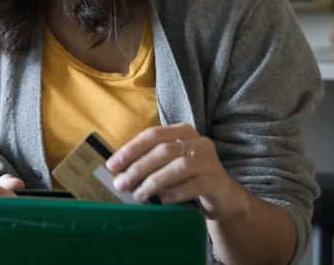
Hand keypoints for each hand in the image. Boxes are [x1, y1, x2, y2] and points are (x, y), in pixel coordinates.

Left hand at [105, 123, 249, 220]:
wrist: (221, 196)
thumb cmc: (187, 178)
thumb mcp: (167, 164)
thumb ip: (147, 161)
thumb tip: (117, 172)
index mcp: (182, 131)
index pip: (153, 134)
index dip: (130, 149)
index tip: (112, 166)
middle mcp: (198, 141)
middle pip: (163, 150)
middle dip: (138, 168)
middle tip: (121, 184)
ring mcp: (209, 160)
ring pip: (177, 167)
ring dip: (153, 182)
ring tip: (139, 195)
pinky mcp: (216, 180)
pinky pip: (192, 186)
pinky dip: (173, 193)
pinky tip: (162, 201)